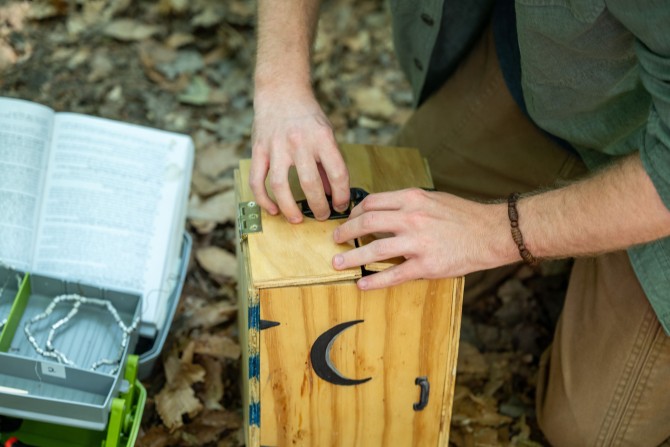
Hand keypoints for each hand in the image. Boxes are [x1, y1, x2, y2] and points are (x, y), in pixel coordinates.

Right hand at [250, 89, 349, 222]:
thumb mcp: (327, 134)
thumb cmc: (307, 116)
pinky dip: (263, 199)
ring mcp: (276, 146)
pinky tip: (272, 209)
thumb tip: (333, 193)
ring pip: (280, 186)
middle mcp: (299, 142)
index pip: (337, 174)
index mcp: (322, 138)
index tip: (341, 206)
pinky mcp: (258, 149)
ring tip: (297, 220)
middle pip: (310, 184)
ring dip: (290, 208)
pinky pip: (258, 181)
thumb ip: (329, 163)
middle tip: (321, 216)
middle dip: (318, 207)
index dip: (342, 195)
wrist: (281, 91)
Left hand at [331, 189, 516, 288]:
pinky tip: (362, 283)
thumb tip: (384, 212)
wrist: (491, 232)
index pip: (372, 202)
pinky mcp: (426, 265)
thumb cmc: (464, 216)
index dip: (354, 212)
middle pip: (366, 223)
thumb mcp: (433, 198)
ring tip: (338, 263)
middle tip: (336, 240)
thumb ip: (408, 204)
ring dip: (351, 256)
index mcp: (412, 198)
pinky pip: (393, 274)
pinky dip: (374, 280)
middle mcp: (412, 218)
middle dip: (346, 232)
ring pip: (374, 249)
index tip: (349, 220)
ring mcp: (418, 243)